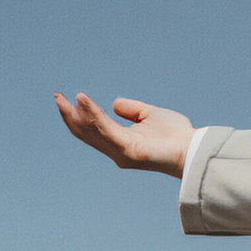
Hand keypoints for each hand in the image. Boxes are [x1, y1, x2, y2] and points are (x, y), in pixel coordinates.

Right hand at [54, 92, 193, 176]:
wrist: (193, 147)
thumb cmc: (176, 135)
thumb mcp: (149, 114)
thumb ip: (131, 110)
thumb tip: (115, 103)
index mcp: (120, 142)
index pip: (92, 129)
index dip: (77, 115)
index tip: (65, 98)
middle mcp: (116, 150)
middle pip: (86, 133)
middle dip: (70, 115)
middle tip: (57, 97)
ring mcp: (121, 153)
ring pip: (92, 132)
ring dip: (79, 114)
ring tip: (68, 99)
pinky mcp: (129, 151)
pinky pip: (106, 130)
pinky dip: (94, 115)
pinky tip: (84, 102)